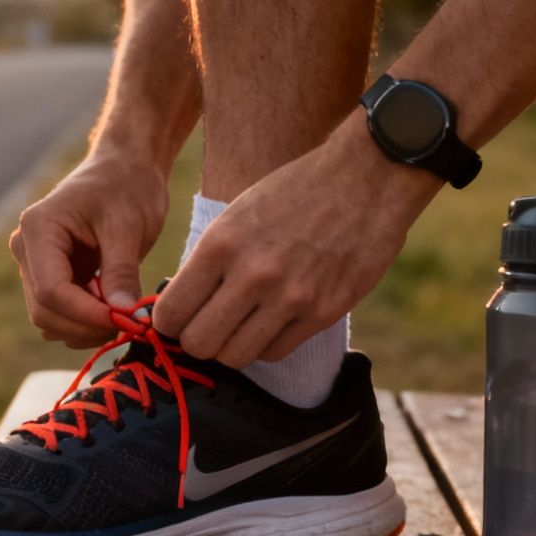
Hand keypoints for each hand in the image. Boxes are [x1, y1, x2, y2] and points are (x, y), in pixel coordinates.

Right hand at [9, 149, 169, 346]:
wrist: (125, 170)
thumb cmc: (127, 187)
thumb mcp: (128, 226)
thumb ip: (122, 270)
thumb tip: (124, 313)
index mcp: (38, 230)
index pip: (50, 290)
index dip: (85, 314)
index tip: (124, 320)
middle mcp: (27, 250)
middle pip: (44, 311)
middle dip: (85, 325)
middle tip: (129, 322)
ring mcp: (36, 266)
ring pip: (50, 319)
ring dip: (85, 328)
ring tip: (123, 312)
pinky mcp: (51, 277)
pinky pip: (60, 315)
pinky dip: (86, 323)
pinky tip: (113, 308)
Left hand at [152, 119, 440, 367]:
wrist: (367, 178)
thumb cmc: (295, 192)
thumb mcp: (237, 215)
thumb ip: (208, 261)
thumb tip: (179, 306)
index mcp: (221, 244)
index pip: (171, 312)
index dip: (168, 323)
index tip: (177, 319)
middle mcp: (252, 274)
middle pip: (199, 344)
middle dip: (196, 341)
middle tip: (206, 328)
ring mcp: (290, 297)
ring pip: (236, 357)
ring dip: (231, 347)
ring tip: (239, 326)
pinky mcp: (323, 312)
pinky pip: (276, 352)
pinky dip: (266, 344)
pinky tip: (271, 322)